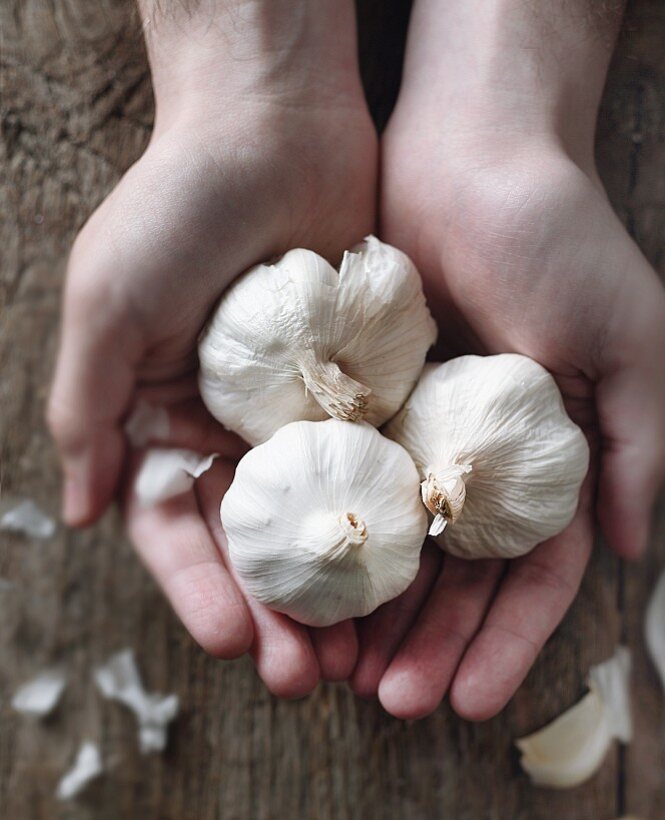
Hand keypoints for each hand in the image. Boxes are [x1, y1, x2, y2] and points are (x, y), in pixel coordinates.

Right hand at [48, 0, 376, 693]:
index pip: (177, 527)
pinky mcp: (368, 394)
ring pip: (325, 526)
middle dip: (275, 614)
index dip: (198, 588)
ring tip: (358, 656)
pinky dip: (392, 530)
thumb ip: (87, 413)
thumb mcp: (108, 307)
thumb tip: (78, 514)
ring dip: (337, 595)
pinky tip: (409, 584)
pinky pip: (380, 473)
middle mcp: (234, 429)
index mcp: (164, 420)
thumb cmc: (177, 208)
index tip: (227, 642)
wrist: (276, 119)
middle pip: (257, 544)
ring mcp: (305, 417)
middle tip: (302, 677)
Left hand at [352, 0, 664, 719]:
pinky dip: (327, 548)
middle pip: (456, 583)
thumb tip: (636, 546)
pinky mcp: (361, 411)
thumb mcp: (628, 342)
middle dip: (430, 647)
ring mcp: (419, 443)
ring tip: (341, 678)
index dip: (507, 643)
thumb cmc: (562, 240)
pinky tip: (304, 599)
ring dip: (373, 619)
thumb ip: (638, 444)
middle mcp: (482, 467)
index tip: (475, 706)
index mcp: (552, 465)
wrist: (470, 150)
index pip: (534, 578)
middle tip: (393, 706)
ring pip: (394, 553)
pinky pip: (340, 493)